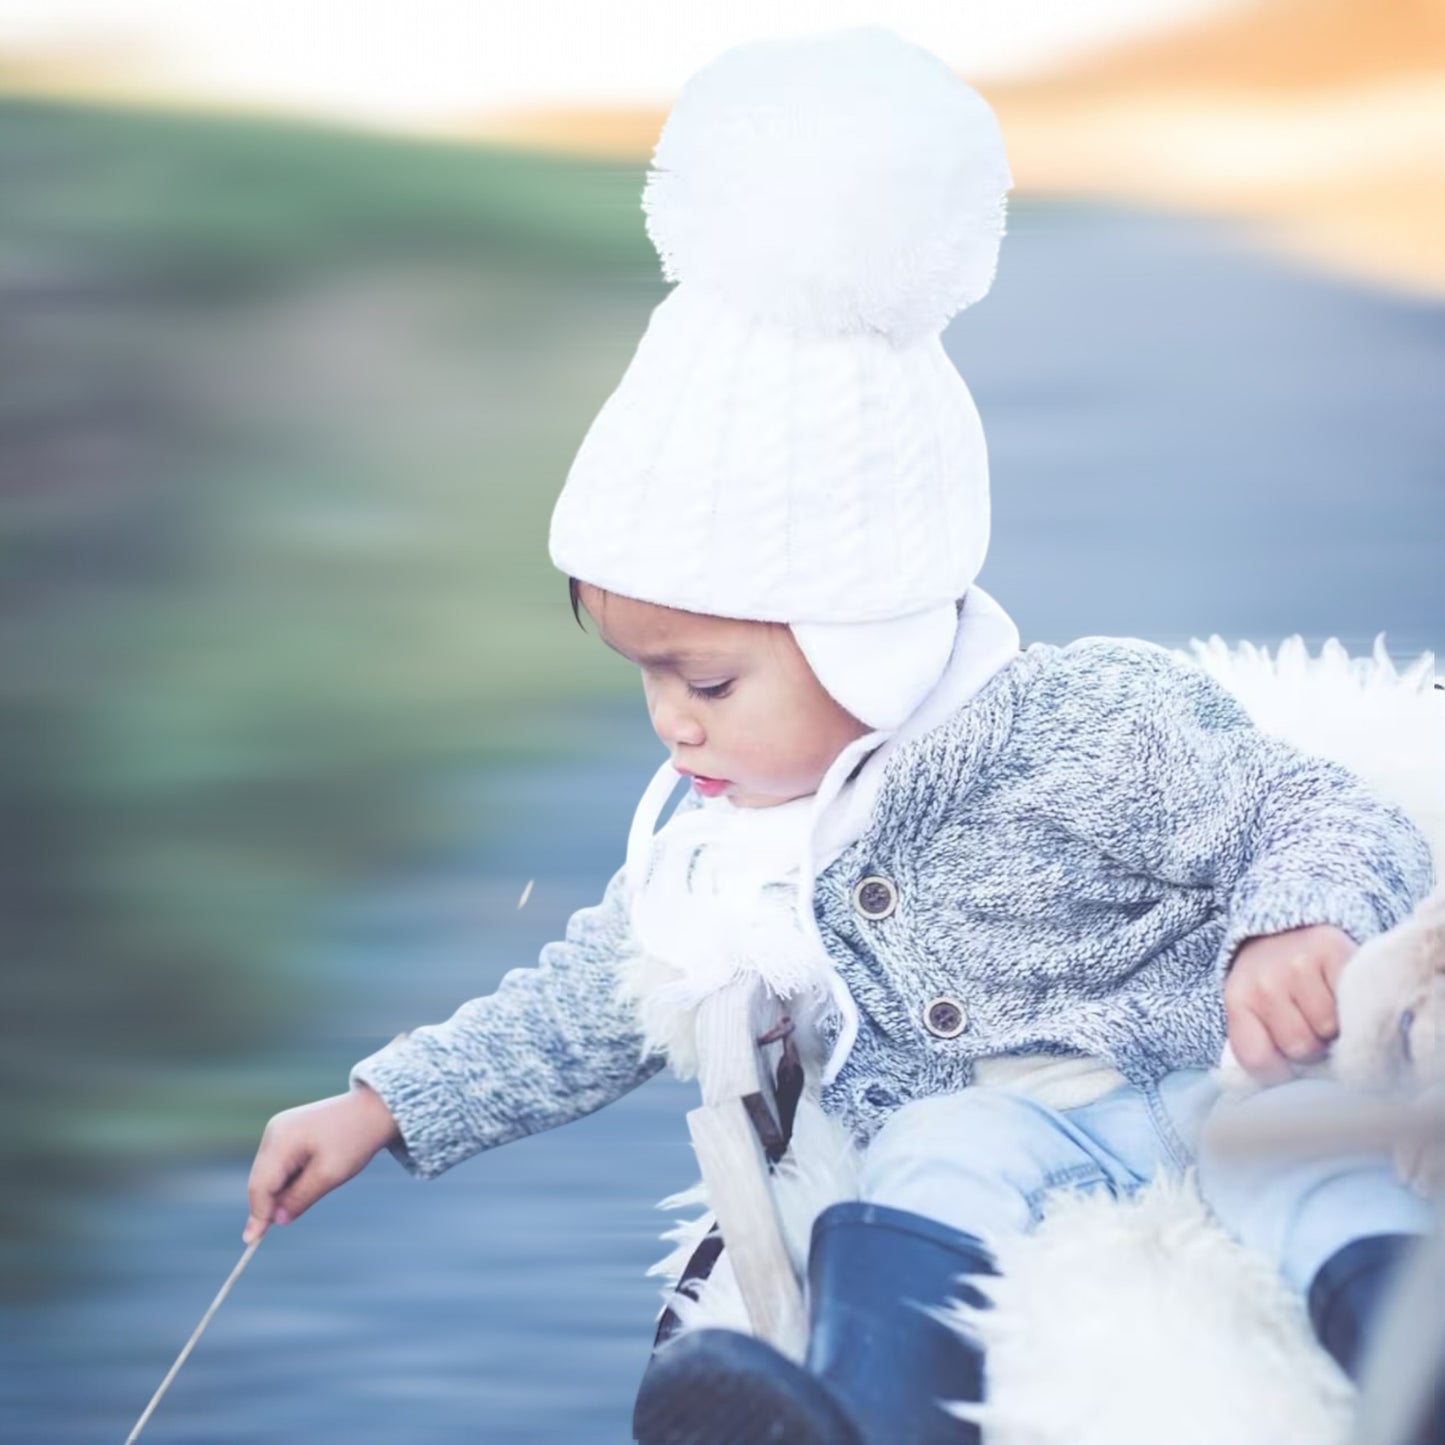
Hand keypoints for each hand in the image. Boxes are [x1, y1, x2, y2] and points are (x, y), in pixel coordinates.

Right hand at [243, 1084, 399, 1243]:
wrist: (374, 1109)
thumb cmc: (355, 1140)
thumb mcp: (329, 1175)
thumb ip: (300, 1198)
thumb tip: (276, 1220)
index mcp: (282, 1139)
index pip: (260, 1185)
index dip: (258, 1215)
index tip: (252, 1242)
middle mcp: (274, 1131)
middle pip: (260, 1179)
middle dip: (270, 1203)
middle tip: (284, 1222)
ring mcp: (279, 1129)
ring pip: (268, 1172)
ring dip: (281, 1190)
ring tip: (314, 1186)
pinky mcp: (287, 1131)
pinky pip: (278, 1162)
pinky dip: (288, 1177)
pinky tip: (309, 1178)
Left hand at [1224, 925, 1355, 1084]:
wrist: (1287, 926)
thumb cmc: (1272, 981)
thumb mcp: (1253, 1010)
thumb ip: (1262, 1047)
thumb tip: (1282, 1095)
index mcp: (1237, 999)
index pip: (1257, 1059)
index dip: (1279, 1073)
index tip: (1289, 1066)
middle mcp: (1263, 981)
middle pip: (1300, 1047)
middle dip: (1311, 1046)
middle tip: (1310, 1026)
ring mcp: (1297, 964)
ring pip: (1329, 1029)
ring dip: (1333, 1027)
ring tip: (1326, 1008)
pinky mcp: (1332, 951)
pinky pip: (1351, 1003)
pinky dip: (1350, 1006)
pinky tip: (1339, 994)